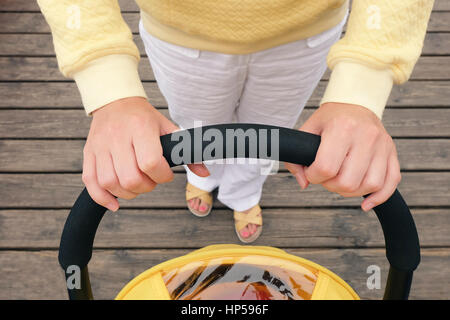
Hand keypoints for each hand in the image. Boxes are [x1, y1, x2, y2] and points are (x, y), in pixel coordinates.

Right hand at [82, 97, 208, 210]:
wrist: (114, 101)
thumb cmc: (143, 117)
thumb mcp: (167, 128)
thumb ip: (185, 151)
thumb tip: (204, 173)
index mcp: (140, 128)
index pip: (150, 163)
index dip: (162, 175)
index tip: (165, 173)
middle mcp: (118, 137)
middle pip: (130, 177)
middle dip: (146, 186)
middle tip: (151, 179)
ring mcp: (100, 146)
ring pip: (110, 183)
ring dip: (128, 193)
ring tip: (137, 185)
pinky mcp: (88, 153)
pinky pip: (91, 182)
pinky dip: (102, 197)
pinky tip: (115, 202)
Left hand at [285, 102, 400, 210]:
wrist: (357, 102)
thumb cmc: (331, 118)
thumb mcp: (308, 129)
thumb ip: (297, 157)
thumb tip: (304, 183)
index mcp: (342, 127)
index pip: (326, 167)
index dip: (314, 176)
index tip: (311, 171)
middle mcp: (365, 136)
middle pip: (348, 181)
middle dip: (331, 186)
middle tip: (326, 176)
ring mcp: (382, 145)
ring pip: (370, 185)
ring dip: (351, 192)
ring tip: (341, 182)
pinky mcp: (392, 153)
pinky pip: (391, 182)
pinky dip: (379, 197)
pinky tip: (365, 202)